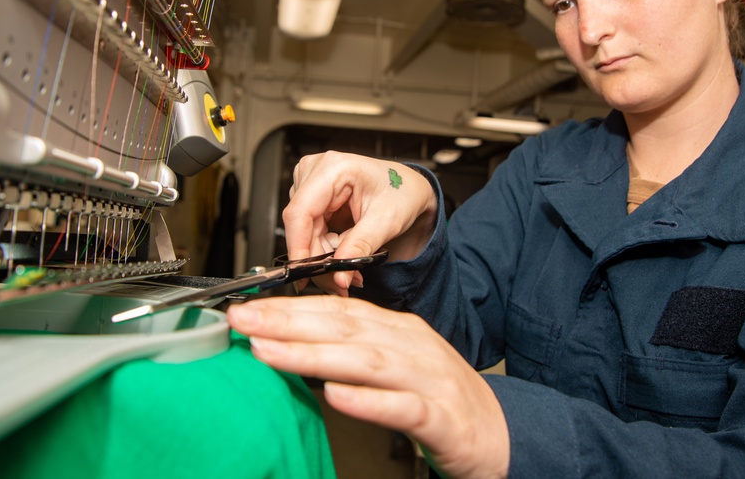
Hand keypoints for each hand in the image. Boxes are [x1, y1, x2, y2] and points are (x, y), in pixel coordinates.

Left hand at [227, 295, 509, 478]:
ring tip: (270, 352)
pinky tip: (335, 395)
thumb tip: (295, 344)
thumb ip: (355, 353)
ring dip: (314, 355)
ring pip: (367, 361)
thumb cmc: (441, 401)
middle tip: (243, 320)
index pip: (338, 312)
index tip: (246, 310)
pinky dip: (368, 400)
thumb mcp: (396, 368)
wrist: (501, 435)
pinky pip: (403, 407)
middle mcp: (412, 347)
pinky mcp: (442, 419)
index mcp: (399, 331)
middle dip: (289, 322)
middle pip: (346, 328)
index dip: (289, 309)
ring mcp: (428, 380)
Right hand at [284, 151, 437, 294]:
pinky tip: (343, 254)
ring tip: (350, 269)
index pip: (300, 212)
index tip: (305, 275)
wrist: (408, 189)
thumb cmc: (401, 193)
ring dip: (323, 257)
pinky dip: (325, 249)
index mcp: (334, 168)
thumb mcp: (386, 222)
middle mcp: (315, 171)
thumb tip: (339, 276)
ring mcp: (310, 183)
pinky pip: (309, 232)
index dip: (298, 247)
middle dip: (319, 260)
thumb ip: (360, 248)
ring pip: (303, 233)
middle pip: (301, 227)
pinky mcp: (312, 197)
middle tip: (341, 282)